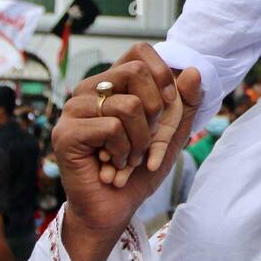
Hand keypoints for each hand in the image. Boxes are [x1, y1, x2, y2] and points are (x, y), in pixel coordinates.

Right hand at [53, 49, 200, 260]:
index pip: (139, 51)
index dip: (161, 73)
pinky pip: (112, 128)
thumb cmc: (139, 171)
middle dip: (156, 112)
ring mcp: (74, 110)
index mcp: (113, 84)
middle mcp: (90, 90)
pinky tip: (114, 166)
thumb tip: (194, 71)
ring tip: (129, 157)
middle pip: (136, 72)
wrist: (114, 209)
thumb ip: (186, 104)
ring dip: (140, 140)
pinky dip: (124, 152)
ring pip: (127, 104)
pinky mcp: (65, 133)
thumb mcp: (172, 135)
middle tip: (146, 140)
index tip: (169, 103)